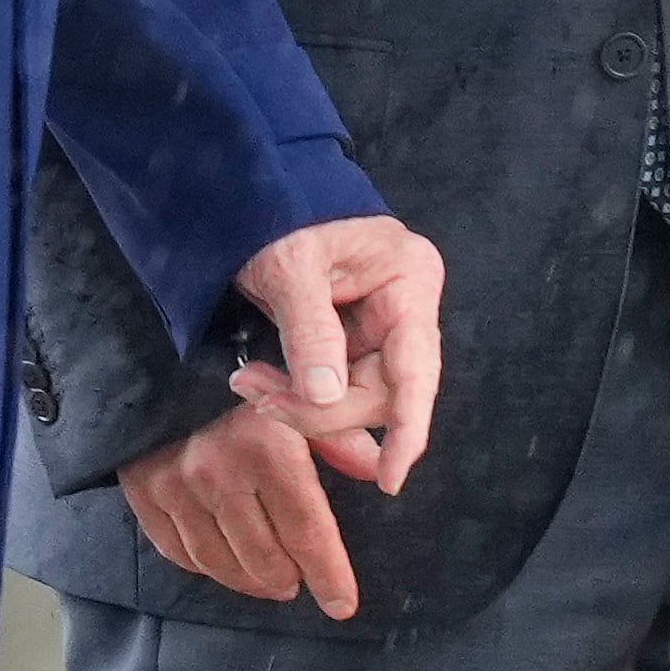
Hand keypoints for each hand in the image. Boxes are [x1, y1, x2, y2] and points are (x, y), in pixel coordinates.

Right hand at [127, 398, 364, 617]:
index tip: (342, 604)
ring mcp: (176, 484)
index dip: (329, 574)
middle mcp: (218, 469)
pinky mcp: (144, 492)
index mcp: (267, 445)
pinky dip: (208, 565)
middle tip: (298, 579)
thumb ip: (339, 439)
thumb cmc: (248, 386)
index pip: (307, 531)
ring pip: (222, 564)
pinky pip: (181, 554)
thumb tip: (377, 472)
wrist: (165, 363)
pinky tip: (226, 559)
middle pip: (265, 559)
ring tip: (269, 578)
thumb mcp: (301, 401)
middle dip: (290, 577)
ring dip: (251, 579)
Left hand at [227, 213, 444, 500]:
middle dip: (322, 408)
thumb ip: (311, 330)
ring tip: (252, 385)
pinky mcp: (355, 340)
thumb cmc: (277, 210)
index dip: (408, 430)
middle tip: (259, 396)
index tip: (391, 479)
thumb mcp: (288, 265)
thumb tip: (327, 396)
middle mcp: (406, 307)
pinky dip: (302, 396)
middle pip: (383, 391)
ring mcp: (382, 326)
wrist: (253, 191)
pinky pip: (339, 387)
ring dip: (305, 404)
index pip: (418, 368)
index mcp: (409, 279)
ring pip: (357, 396)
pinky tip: (266, 389)